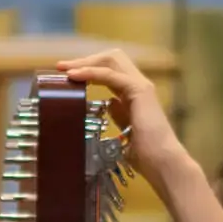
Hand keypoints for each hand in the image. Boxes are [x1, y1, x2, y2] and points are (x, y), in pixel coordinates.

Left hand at [55, 48, 186, 177]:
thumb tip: (108, 105)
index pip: (110, 69)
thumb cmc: (144, 154)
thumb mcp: (124, 130)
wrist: (161, 163)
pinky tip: (74, 76)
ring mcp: (141, 86)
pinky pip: (110, 74)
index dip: (88, 67)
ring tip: (63, 68)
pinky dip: (90, 72)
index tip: (66, 74)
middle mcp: (139, 86)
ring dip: (84, 62)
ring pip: (111, 60)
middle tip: (61, 67)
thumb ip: (118, 115)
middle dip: (84, 59)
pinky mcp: (139, 91)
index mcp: (134, 94)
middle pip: (111, 58)